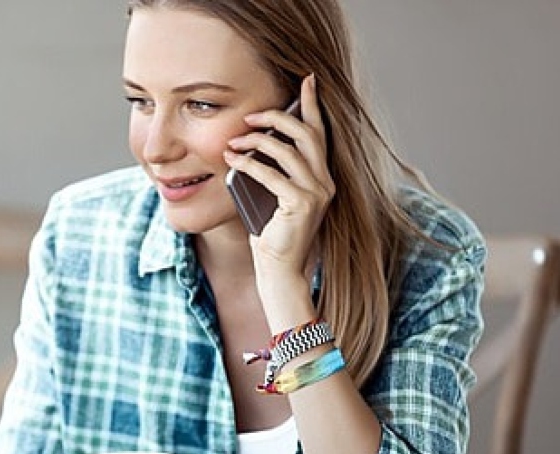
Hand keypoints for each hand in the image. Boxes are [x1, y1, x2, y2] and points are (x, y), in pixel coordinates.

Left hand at [224, 74, 334, 278]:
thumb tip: (253, 140)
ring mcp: (317, 193)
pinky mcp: (302, 205)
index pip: (320, 131)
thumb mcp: (274, 194)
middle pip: (306, 134)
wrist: (279, 268)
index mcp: (322, 175)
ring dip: (257, 141)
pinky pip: (273, 175)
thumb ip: (274, 169)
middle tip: (250, 115)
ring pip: (289, 151)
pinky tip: (234, 162)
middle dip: (277, 118)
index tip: (307, 79)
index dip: (314, 104)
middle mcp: (325, 181)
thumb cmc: (272, 232)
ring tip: (234, 142)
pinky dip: (251, 165)